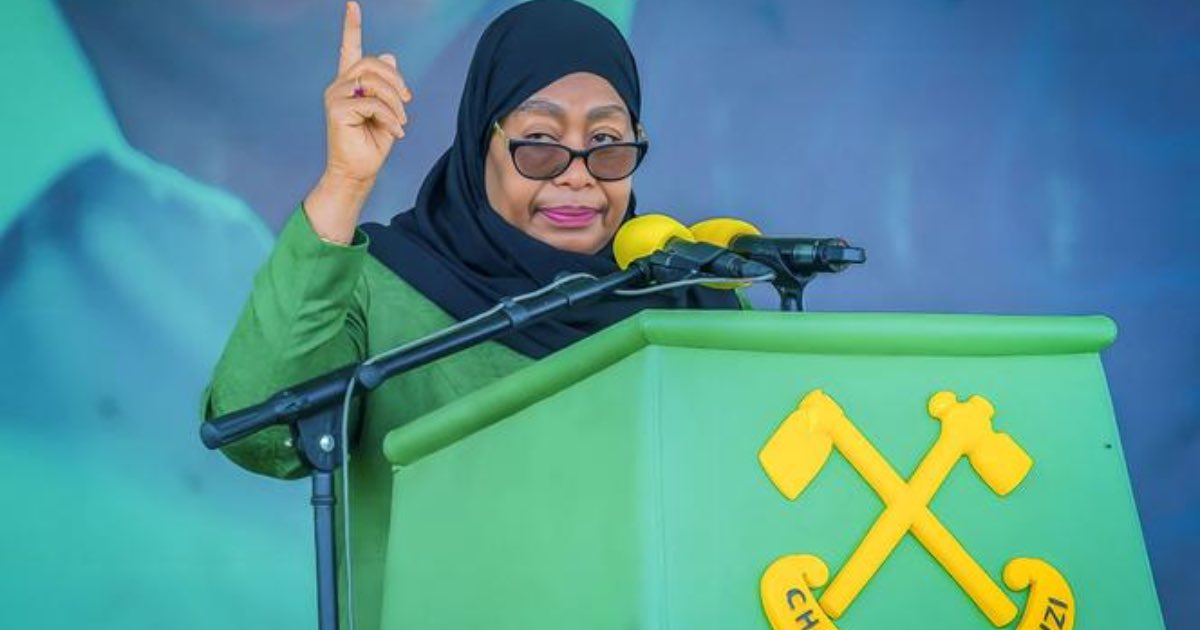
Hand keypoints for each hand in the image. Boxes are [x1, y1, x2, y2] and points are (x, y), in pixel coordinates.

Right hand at [305, 1, 412, 242]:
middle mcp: (339, 85)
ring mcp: (335, 96)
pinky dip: (390, 118)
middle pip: (371, 63)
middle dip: (396, 81)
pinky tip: (396, 132)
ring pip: (374, 82)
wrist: (359, 171)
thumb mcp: (388, 110)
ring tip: (401, 122)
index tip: (352, 4)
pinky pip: (372, 103)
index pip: (349, 48)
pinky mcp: (337, 109)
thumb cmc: (373, 143)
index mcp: (350, 83)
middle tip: (408, 102)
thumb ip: (388, 86)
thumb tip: (390, 56)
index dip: (351, 26)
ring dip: (395, 103)